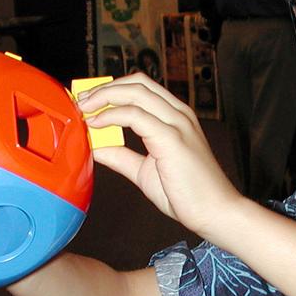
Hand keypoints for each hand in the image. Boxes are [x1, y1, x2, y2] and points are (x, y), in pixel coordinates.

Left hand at [75, 73, 245, 240]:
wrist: (215, 213)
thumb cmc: (188, 195)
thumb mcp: (144, 171)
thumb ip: (122, 157)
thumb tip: (96, 148)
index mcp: (175, 118)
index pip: (140, 88)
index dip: (111, 89)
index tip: (88, 102)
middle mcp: (178, 114)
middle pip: (136, 82)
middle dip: (104, 88)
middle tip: (80, 101)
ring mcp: (177, 123)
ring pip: (134, 92)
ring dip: (103, 97)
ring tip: (83, 109)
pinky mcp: (172, 137)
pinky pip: (135, 115)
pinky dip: (111, 116)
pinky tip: (96, 124)